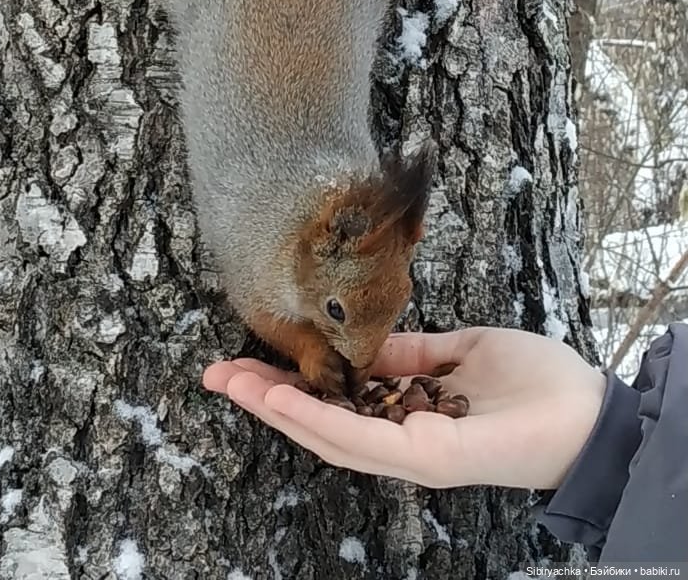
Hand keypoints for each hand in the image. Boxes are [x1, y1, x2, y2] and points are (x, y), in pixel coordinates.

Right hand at [202, 327, 606, 489]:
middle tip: (215, 374)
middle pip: (319, 422)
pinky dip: (314, 420)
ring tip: (232, 383)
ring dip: (275, 408)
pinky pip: (360, 439)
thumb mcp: (464, 351)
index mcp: (410, 414)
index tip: (249, 359)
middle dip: (264, 398)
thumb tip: (371, 343)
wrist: (587, 411)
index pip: (337, 401)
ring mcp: (409, 453)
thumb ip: (416, 353)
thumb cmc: (537, 383)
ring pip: (327, 434)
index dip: (290, 383)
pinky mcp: (424, 458)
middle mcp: (401, 439)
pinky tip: (279, 399)